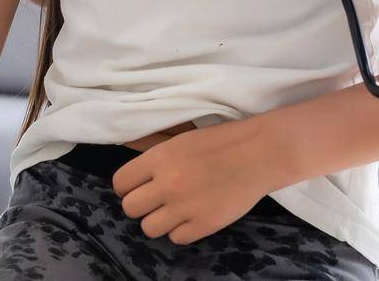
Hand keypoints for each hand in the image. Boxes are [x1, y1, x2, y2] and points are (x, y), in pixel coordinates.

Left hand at [113, 119, 289, 244]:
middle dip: (140, 205)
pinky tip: (192, 216)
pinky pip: (176, 238)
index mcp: (159, 158)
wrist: (257, 154)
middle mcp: (167, 184)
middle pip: (130, 208)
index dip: (126, 187)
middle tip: (155, 200)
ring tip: (173, 210)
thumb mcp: (179, 140)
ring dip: (158, 220)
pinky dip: (182, 230)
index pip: (121, 183)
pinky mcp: (204, 225)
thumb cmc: (218, 143)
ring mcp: (185, 207)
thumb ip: (153, 155)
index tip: (136, 188)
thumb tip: (129, 165)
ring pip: (148, 228)